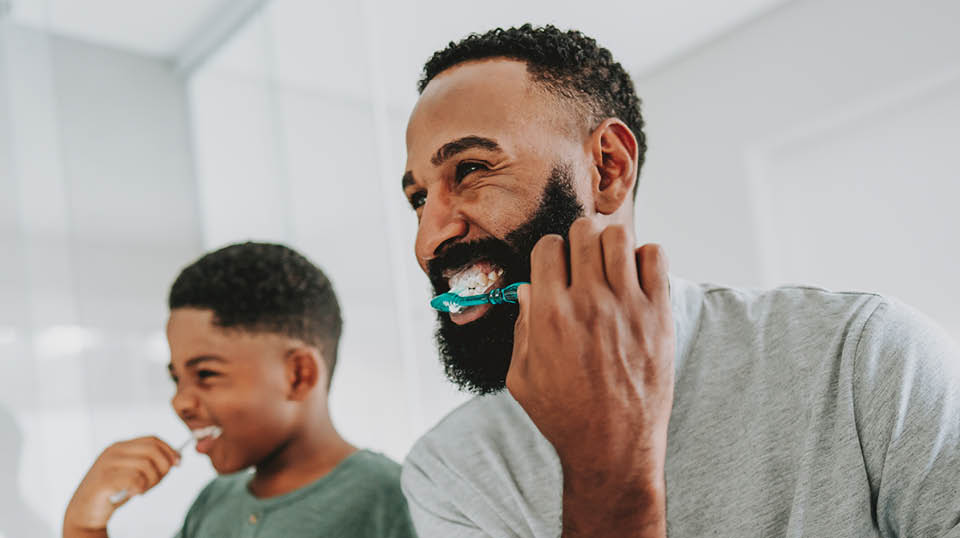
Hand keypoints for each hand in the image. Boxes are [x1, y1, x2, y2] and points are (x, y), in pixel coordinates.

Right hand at [63, 436, 179, 536]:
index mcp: (120, 447)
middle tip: (156, 483)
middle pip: (152, 450)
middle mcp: (113, 452)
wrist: (84, 513)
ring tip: (141, 491)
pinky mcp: (104, 480)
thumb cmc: (112, 493)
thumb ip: (149, 464)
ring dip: (151, 482)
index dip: (169, 450)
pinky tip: (134, 494)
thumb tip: (176, 459)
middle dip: (163, 468)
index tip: (178, 463)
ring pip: (146, 465)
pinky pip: (134, 479)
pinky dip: (140, 488)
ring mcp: (107, 464)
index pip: (152, 440)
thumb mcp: (132, 474)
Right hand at [506, 218, 674, 536]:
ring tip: (610, 268)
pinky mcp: (658, 314)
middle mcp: (588, 303)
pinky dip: (645, 259)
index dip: (550, 254)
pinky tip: (636, 281)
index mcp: (550, 314)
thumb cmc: (564, 415)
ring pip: (619, 236)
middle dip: (578, 242)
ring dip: (610, 245)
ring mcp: (627, 306)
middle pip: (583, 232)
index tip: (556, 269)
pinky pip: (655, 256)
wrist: (613, 446)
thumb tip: (527, 289)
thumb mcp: (521, 377)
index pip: (548, 246)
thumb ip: (521, 327)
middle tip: (583, 265)